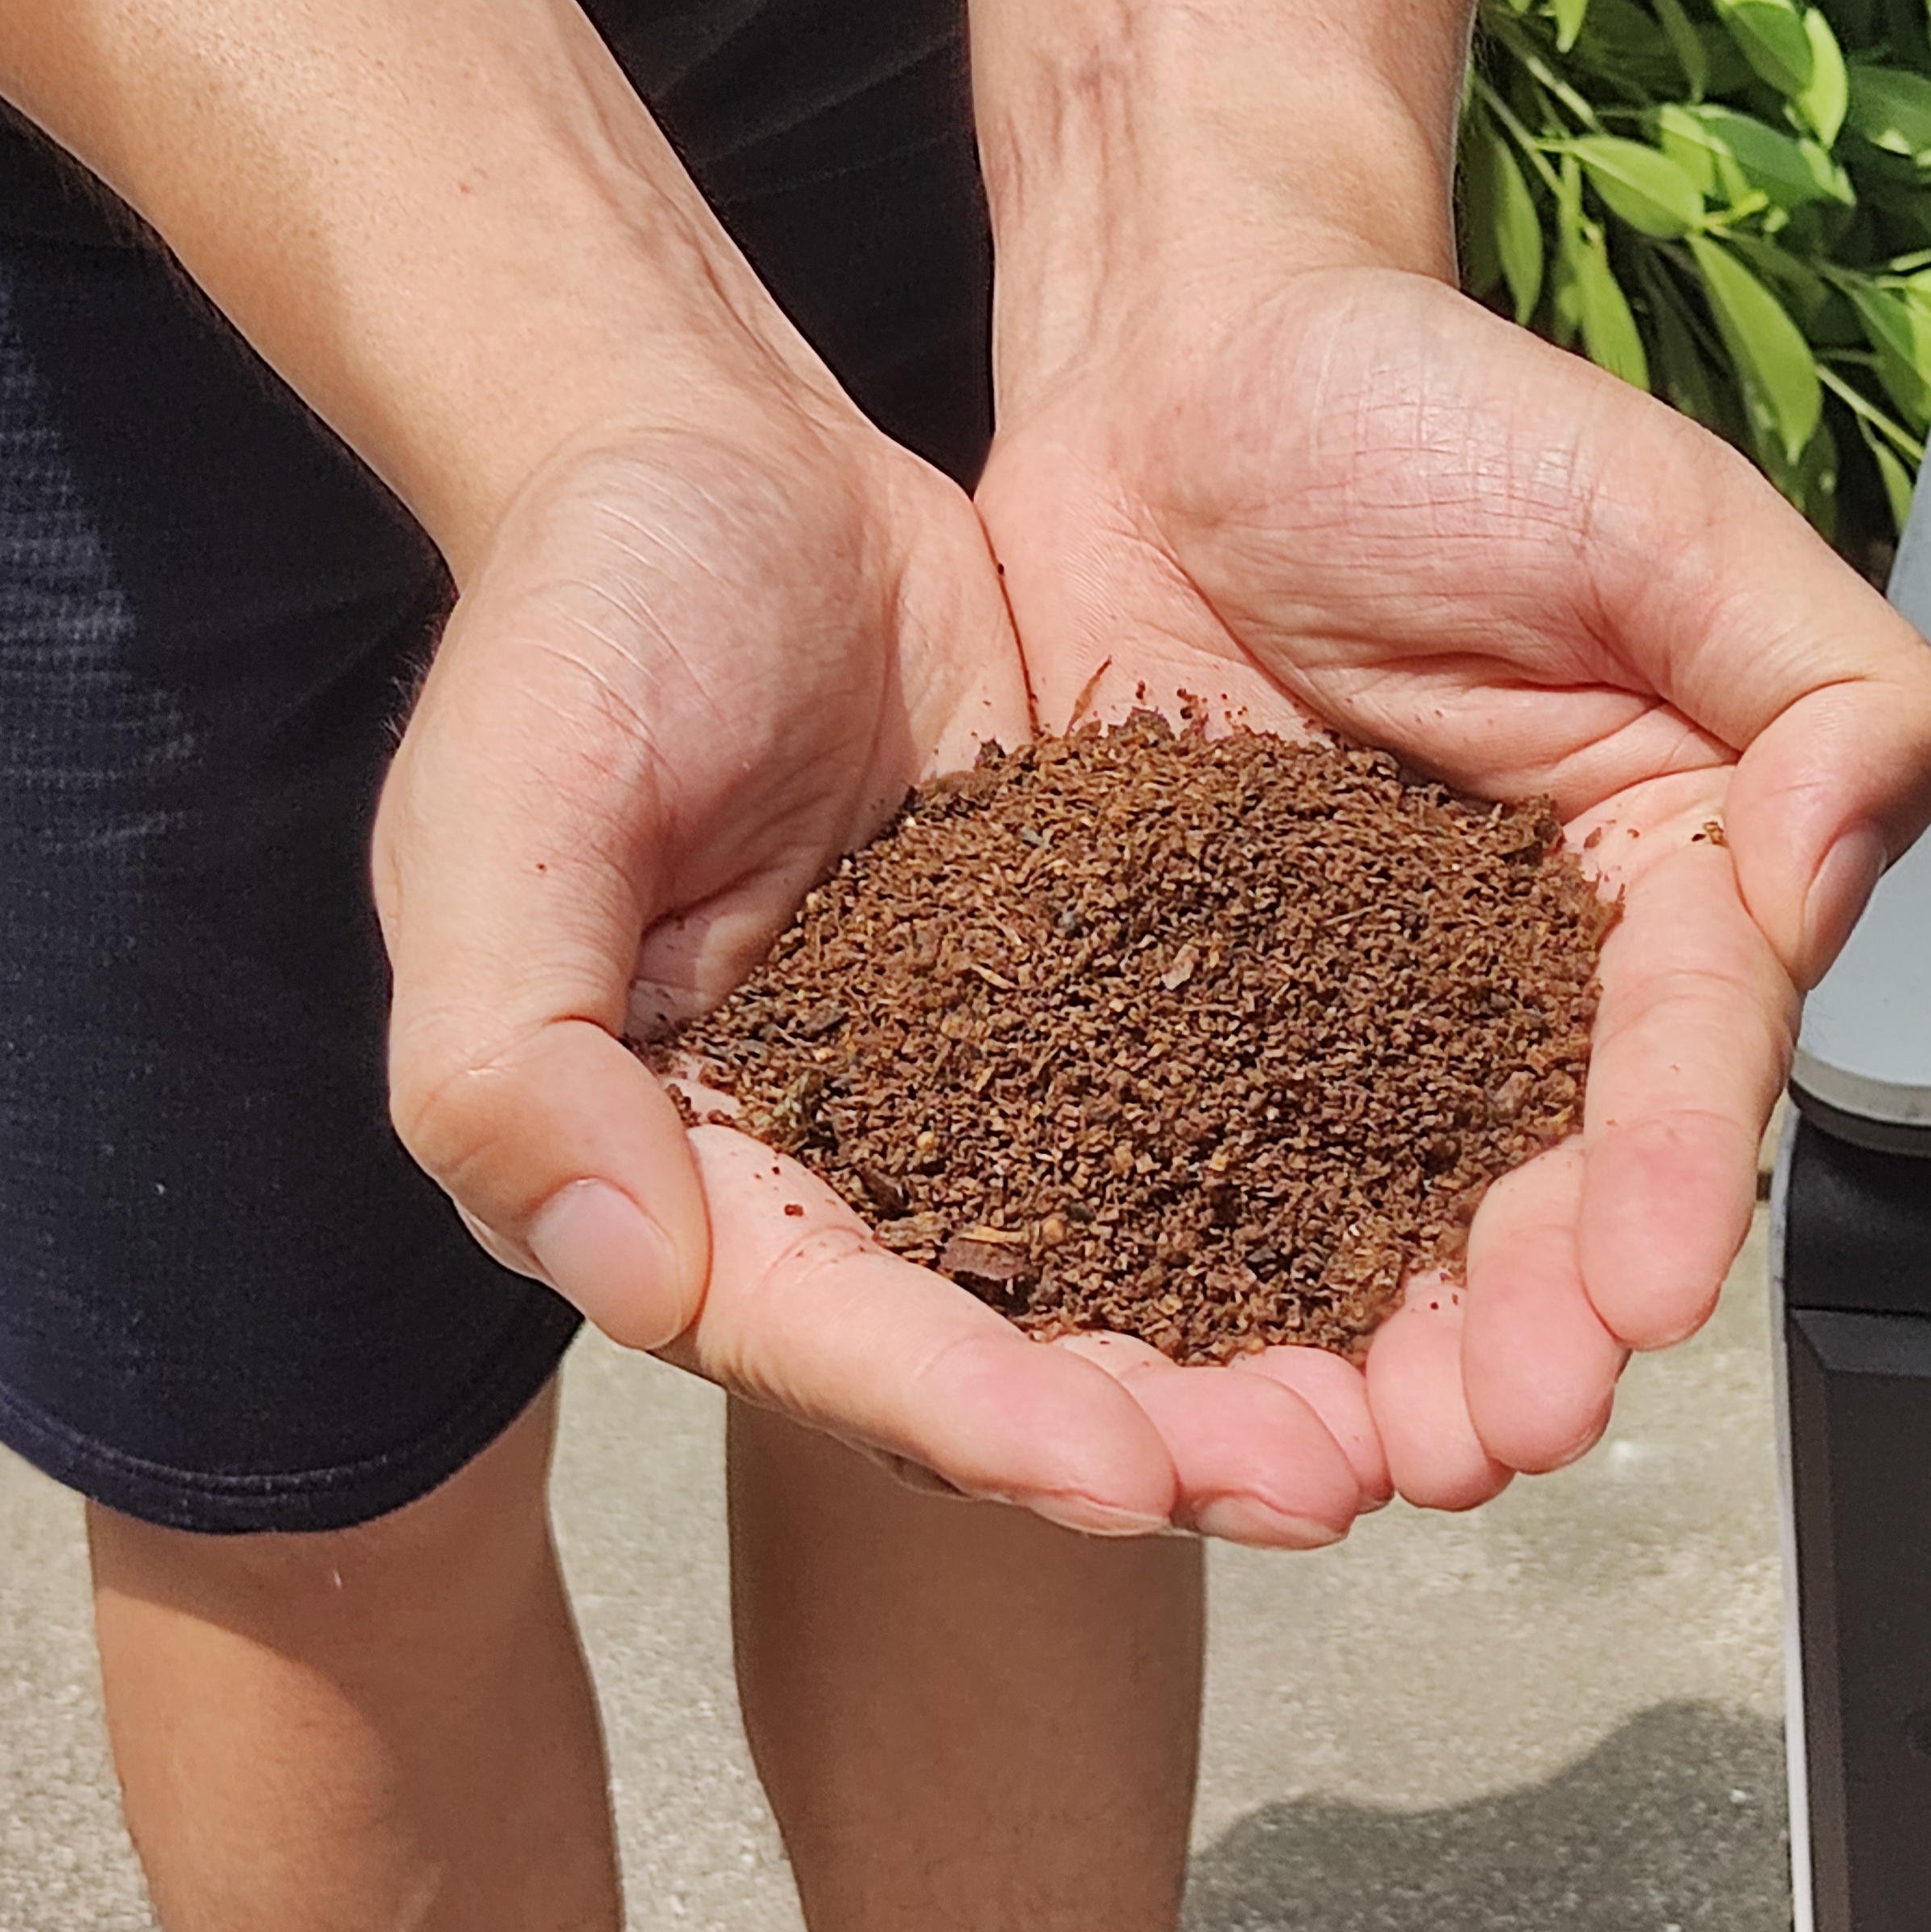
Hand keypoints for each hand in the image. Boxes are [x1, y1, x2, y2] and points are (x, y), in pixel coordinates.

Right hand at [374, 410, 1383, 1544]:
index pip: (832, 1332)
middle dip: (1163, 1431)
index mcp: (670, 1157)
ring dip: (1256, 1351)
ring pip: (1119, 1259)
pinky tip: (1426, 1226)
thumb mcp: (504, 806)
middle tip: (1337, 1479)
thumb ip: (508, 1050)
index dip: (982, 1418)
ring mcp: (962, 1074)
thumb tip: (621, 1280)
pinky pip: (1192, 1104)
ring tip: (1413, 1411)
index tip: (1142, 1474)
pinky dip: (1293, 1180)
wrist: (712, 452)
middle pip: (1000, 1343)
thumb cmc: (581, 611)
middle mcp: (827, 1154)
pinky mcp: (1074, 982)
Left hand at [976, 265, 1930, 1505]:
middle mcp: (1515, 981)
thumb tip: (1850, 851)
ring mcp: (1344, 1016)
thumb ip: (1822, 683)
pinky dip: (1188, 1283)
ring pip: (1374, 1222)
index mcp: (1664, 879)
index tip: (1649, 1292)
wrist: (1183, 368)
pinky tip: (1168, 1382)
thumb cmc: (1431, 406)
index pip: (1689, 1055)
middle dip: (1527, 1326)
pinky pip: (1191, 1167)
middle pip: (1539, 1189)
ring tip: (1338, 1464)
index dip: (1677, 1179)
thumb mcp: (1663, 515)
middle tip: (1488, 1433)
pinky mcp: (1184, 1015)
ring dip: (1370, 1357)